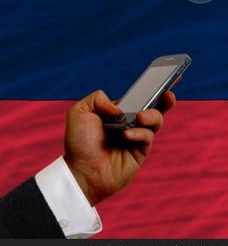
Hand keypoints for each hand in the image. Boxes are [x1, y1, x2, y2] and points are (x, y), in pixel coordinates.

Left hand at [64, 90, 175, 205]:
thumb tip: (118, 107)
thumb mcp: (79, 112)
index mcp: (115, 112)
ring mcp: (136, 137)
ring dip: (151, 115)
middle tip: (167, 92)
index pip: (136, 96)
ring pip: (155, 120)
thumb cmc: (78, 143)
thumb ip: (97, 99)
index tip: (166, 74)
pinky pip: (148, 137)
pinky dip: (139, 133)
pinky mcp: (141, 152)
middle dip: (164, 97)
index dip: (150, 87)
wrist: (81, 171)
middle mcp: (128, 123)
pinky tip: (127, 135)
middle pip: (153, 106)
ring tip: (139, 116)